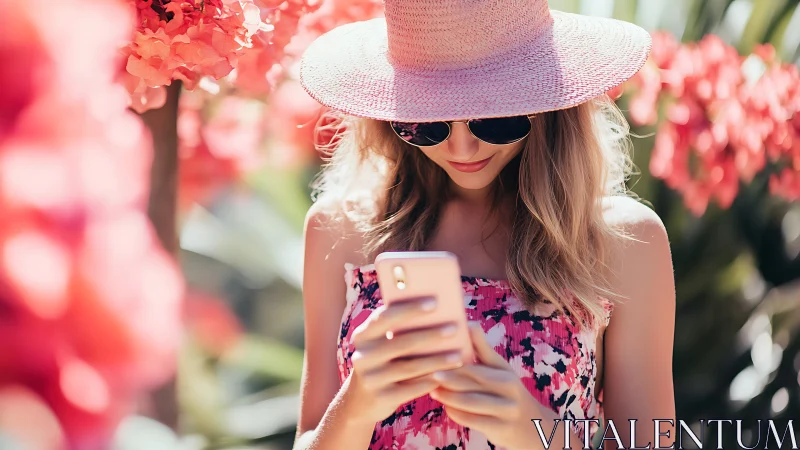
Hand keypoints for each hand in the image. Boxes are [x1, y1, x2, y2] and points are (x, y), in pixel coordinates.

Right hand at [346, 297, 465, 424]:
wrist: (360, 401)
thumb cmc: (382, 362)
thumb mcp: (381, 344)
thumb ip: (399, 329)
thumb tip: (436, 310)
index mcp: (363, 336)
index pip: (384, 317)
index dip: (409, 309)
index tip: (434, 302)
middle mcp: (363, 356)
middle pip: (401, 342)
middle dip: (430, 334)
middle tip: (454, 327)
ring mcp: (371, 378)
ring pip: (410, 367)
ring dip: (436, 360)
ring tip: (458, 355)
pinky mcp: (381, 398)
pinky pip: (411, 389)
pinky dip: (430, 381)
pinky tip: (447, 375)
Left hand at [429, 321, 545, 449]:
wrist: (530, 425)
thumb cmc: (507, 391)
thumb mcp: (500, 369)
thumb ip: (482, 349)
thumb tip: (469, 323)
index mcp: (505, 370)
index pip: (480, 360)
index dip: (458, 358)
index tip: (439, 352)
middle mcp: (509, 388)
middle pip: (474, 381)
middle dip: (450, 377)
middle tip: (430, 373)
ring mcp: (507, 409)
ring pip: (472, 401)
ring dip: (449, 396)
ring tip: (433, 391)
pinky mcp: (501, 428)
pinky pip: (473, 420)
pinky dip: (457, 414)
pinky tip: (446, 408)